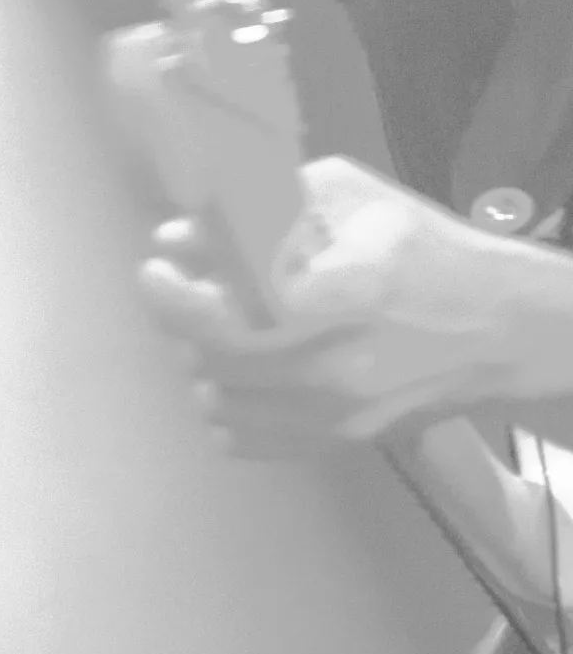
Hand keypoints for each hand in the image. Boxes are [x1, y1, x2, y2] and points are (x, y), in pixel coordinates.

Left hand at [139, 153, 572, 451]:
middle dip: (186, 322)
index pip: (216, 318)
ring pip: (219, 407)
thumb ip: (268, 212)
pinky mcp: (330, 447)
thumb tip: (187, 233)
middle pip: (209, 363)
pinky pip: (242, 441)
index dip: (170, 296)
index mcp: (331, 305)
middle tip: (191, 291)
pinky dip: (228, 407)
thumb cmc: (430, 256)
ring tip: (222, 331)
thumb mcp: (357, 206)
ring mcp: (325, 420)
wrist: (498, 331)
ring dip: (205, 366)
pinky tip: (241, 375)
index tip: (155, 267)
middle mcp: (323, 374)